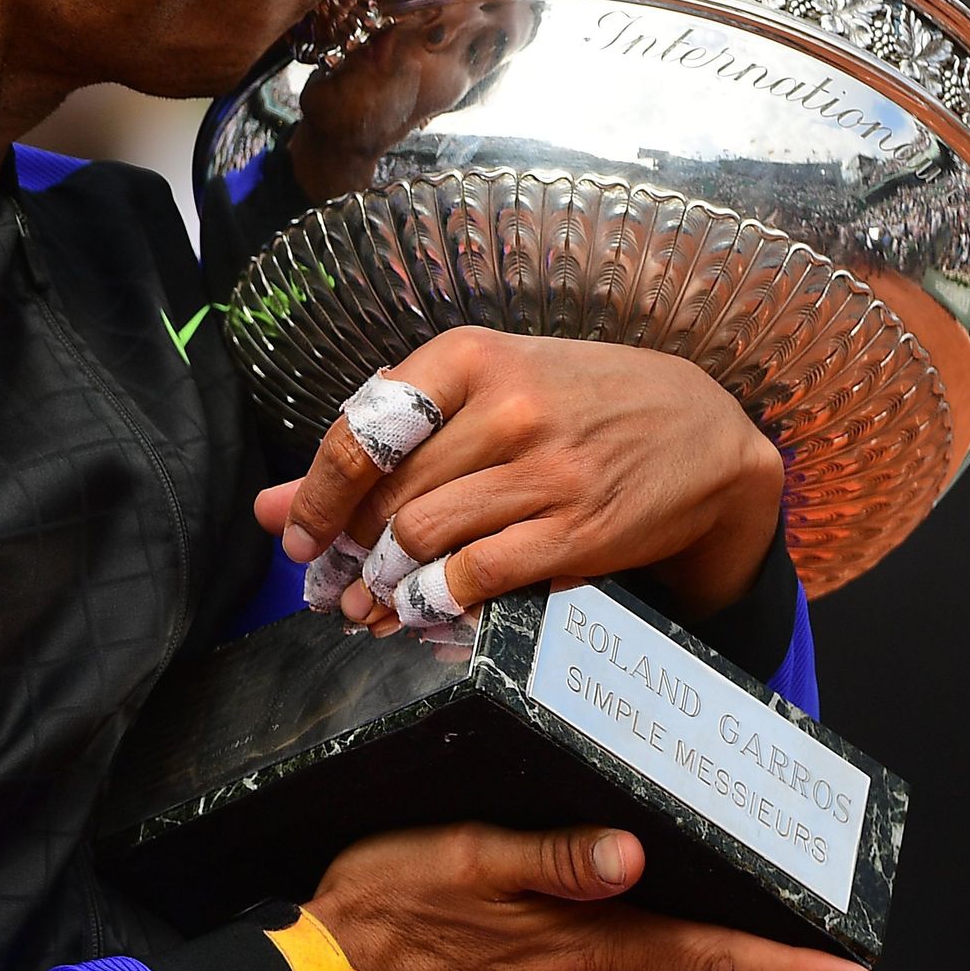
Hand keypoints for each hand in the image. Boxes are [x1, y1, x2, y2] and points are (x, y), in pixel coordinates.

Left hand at [254, 327, 782, 626]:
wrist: (699, 430)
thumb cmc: (579, 401)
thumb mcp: (490, 386)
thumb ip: (386, 435)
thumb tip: (270, 507)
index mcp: (473, 357)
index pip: (363, 431)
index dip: (313, 495)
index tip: (295, 535)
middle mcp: (506, 408)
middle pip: (388, 496)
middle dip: (344, 552)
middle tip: (328, 584)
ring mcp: (544, 472)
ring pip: (422, 539)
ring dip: (380, 586)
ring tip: (365, 606)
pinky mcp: (575, 532)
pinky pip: (475, 578)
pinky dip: (431, 605)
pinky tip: (416, 613)